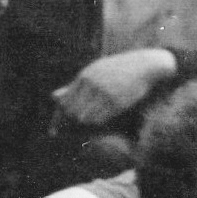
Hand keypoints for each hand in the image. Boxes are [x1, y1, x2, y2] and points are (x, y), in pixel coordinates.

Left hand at [53, 47, 178, 128]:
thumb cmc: (116, 71)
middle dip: (71, 123)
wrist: (143, 66)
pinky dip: (97, 123)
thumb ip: (73, 86)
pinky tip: (101, 121)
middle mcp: (92, 83)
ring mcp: (104, 92)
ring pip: (85, 117)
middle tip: (74, 129)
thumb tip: (53, 97)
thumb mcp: (93, 73)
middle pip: (72, 111)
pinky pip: (99, 119)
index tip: (55, 131)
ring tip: (90, 124)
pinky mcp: (117, 102)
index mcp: (85, 76)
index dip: (59, 118)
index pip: (65, 101)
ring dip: (85, 124)